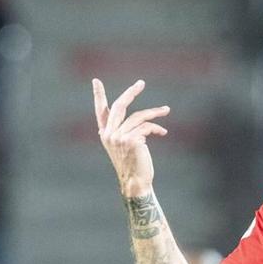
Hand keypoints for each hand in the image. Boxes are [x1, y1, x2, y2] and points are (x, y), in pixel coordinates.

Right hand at [93, 78, 168, 198]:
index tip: (96, 81)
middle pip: (119, 106)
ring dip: (155, 112)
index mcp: (105, 134)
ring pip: (139, 116)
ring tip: (166, 110)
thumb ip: (125, 132)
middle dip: (131, 92)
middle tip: (141, 83)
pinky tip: (163, 132)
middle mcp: (109, 134)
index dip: (98, 96)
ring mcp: (119, 137)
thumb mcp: (124, 146)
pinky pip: (147, 127)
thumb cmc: (133, 165)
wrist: (136, 182)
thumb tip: (141, 121)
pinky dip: (156, 128)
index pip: (100, 111)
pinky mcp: (131, 140)